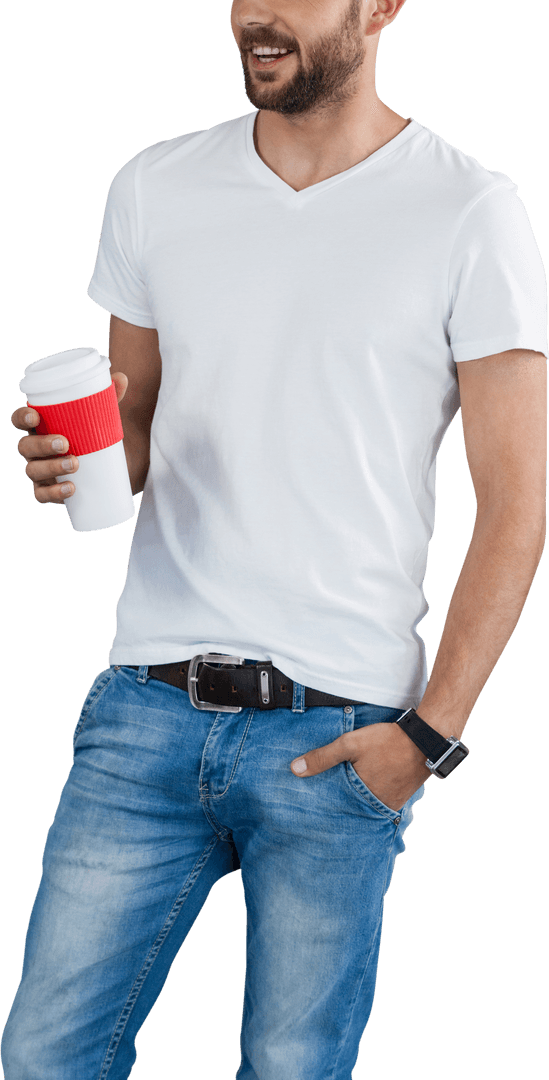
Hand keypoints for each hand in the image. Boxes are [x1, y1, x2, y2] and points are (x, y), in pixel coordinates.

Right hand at [12, 372, 127, 503]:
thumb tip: (121, 377)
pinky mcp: (53, 490)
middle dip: (42, 445)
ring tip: (75, 464)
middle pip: (25, 446)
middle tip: (65, 443)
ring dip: (51, 468)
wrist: (117, 465)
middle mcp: (36, 449)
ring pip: (33, 471)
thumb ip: (110, 396)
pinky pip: (43, 495)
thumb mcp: (105, 415)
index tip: (35, 416)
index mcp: (42, 426)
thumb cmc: (100, 434)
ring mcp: (42, 471)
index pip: (20, 420)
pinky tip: (70, 489)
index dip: (21, 418)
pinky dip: (54, 493)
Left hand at [291, 721, 431, 811]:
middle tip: (323, 804)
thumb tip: (295, 769)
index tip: (311, 807)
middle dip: (339, 805)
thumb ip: (323, 757)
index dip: (324, 805)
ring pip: (366, 805)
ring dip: (356, 801)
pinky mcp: (400, 798)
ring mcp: (390, 804)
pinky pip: (381, 801)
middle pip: (351, 808)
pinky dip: (372, 796)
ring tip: (343, 795)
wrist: (425, 740)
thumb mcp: (350, 744)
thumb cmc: (388, 741)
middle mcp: (376, 806)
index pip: (335, 808)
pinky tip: (366, 787)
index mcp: (361, 798)